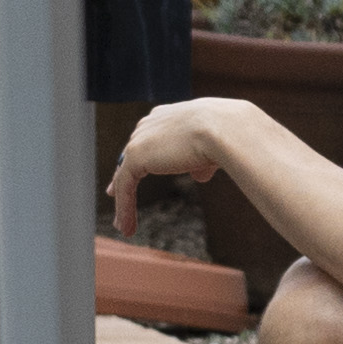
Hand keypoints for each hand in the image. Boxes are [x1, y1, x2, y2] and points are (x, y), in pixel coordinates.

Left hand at [100, 97, 251, 236]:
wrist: (225, 128)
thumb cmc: (228, 134)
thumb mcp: (213, 147)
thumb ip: (201, 161)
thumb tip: (200, 175)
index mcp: (168, 116)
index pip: (148, 139)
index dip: (141, 158)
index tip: (133, 171)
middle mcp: (151, 123)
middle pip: (131, 154)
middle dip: (123, 175)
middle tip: (114, 193)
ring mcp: (141, 139)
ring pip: (126, 174)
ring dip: (124, 201)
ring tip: (123, 225)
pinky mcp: (136, 156)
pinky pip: (125, 186)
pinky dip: (124, 208)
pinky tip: (127, 227)